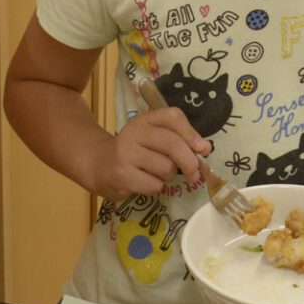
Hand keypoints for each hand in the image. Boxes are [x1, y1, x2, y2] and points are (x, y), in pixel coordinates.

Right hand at [93, 108, 210, 197]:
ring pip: (166, 169)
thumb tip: (205, 149)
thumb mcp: (152, 137)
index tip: (202, 148)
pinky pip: (155, 185)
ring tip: (155, 173)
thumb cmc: (133, 151)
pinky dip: (156, 187)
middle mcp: (133, 133)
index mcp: (144, 120)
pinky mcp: (123, 176)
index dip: (191, 133)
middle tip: (194, 173)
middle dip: (190, 162)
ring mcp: (126, 155)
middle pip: (173, 145)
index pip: (173, 116)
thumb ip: (178, 139)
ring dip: (168, 176)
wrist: (98, 165)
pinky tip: (144, 182)